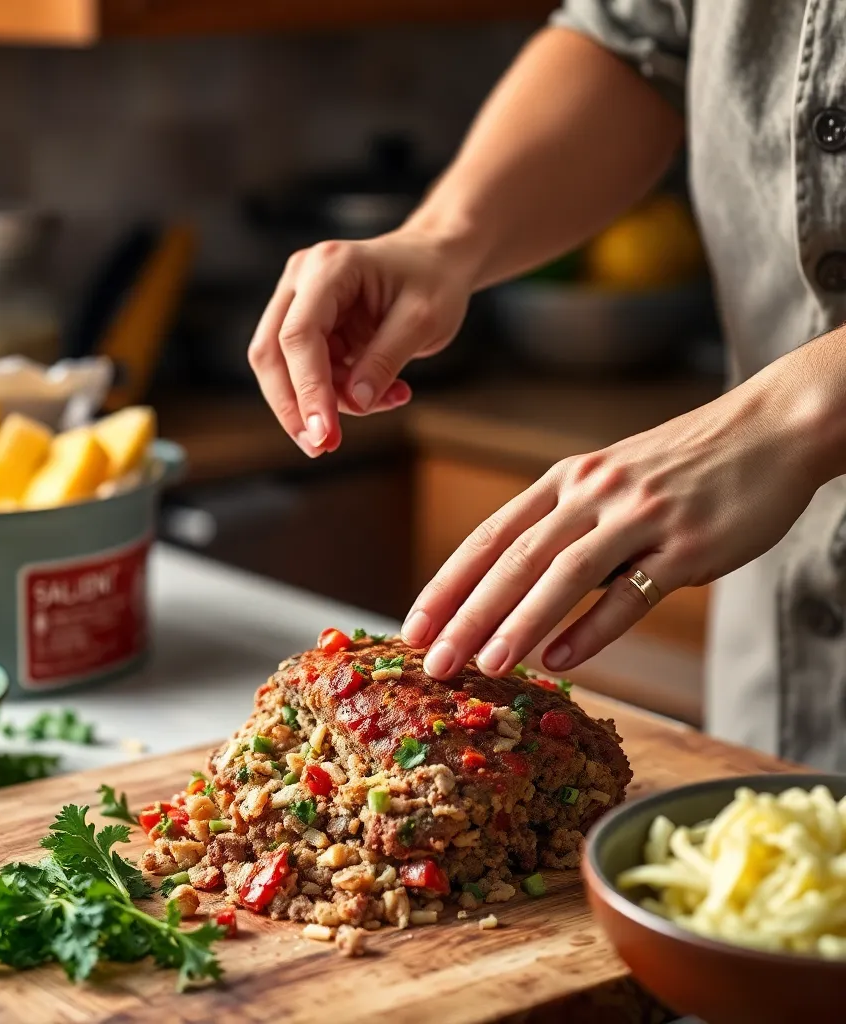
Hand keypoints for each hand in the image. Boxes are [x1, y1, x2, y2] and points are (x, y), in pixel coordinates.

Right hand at [247, 228, 473, 455]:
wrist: (436, 261)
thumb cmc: (434, 280)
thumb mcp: (424, 320)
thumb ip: (386, 360)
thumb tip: (355, 403)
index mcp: (329, 267)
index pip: (298, 335)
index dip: (307, 389)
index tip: (324, 434)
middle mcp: (301, 279)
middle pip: (271, 354)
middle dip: (294, 407)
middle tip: (322, 447)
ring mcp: (298, 301)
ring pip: (284, 369)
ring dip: (326, 402)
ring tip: (390, 400)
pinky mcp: (307, 326)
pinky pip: (309, 372)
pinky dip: (340, 394)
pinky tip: (385, 392)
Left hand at [400, 374, 820, 679]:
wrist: (770, 429)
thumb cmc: (681, 464)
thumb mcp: (608, 480)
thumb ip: (564, 525)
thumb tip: (514, 587)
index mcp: (565, 480)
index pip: (489, 536)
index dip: (447, 583)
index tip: (413, 626)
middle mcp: (592, 494)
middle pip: (514, 559)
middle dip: (467, 614)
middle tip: (432, 661)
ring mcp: (641, 516)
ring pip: (565, 574)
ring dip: (519, 622)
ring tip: (484, 665)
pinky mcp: (689, 543)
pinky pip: (633, 592)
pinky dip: (594, 629)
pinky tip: (562, 660)